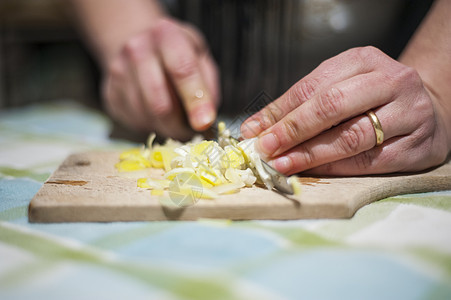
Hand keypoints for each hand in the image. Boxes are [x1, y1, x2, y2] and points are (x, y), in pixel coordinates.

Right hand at [102, 18, 218, 139]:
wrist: (137, 43)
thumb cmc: (177, 54)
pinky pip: (134, 122)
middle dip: (179, 125)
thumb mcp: (200, 57)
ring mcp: (118, 71)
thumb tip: (205, 120)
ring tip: (174, 119)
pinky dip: (150, 125)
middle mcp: (137, 49)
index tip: (204, 123)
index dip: (195, 100)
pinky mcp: (110, 93)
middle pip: (160, 103)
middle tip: (190, 131)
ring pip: (146, 117)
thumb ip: (207, 85)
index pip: (182, 70)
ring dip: (165, 127)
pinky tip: (155, 113)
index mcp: (166, 35)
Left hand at [241, 46, 449, 174]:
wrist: (427, 110)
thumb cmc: (371, 100)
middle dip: (292, 130)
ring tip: (282, 164)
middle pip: (332, 106)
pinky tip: (314, 172)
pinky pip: (370, 161)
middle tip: (265, 149)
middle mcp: (391, 81)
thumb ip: (299, 106)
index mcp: (363, 60)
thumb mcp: (338, 88)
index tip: (253, 131)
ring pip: (351, 137)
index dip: (280, 111)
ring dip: (310, 154)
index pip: (312, 86)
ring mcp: (410, 112)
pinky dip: (336, 168)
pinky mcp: (419, 145)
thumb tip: (255, 129)